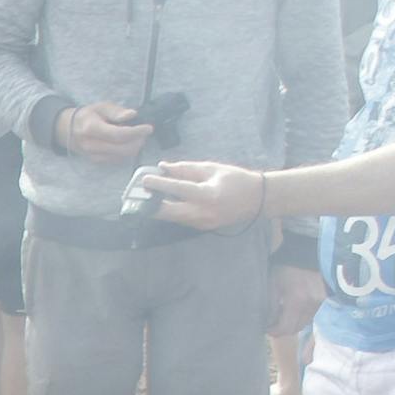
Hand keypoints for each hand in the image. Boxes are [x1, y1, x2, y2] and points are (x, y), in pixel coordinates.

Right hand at [62, 102, 151, 157]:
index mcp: (91, 128)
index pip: (118, 135)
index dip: (136, 132)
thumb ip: (117, 111)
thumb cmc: (88, 116)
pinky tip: (128, 143)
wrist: (69, 129)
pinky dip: (127, 152)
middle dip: (138, 141)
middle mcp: (91, 145)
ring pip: (122, 156)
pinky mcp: (97, 161)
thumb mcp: (101, 107)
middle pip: (122, 149)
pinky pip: (118, 160)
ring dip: (134, 147)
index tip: (148, 128)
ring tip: (137, 136)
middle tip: (144, 132)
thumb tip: (132, 115)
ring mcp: (93, 155)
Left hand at [143, 159, 261, 229]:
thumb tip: (163, 167)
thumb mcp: (212, 168)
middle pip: (169, 212)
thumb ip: (186, 169)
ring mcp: (203, 223)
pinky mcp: (203, 228)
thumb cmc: (236, 179)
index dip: (159, 184)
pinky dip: (170, 212)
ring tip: (146, 197)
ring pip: (173, 218)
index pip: (178, 189)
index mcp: (208, 195)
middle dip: (151, 205)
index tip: (144, 179)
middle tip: (138, 195)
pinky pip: (181, 220)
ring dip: (158, 209)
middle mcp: (204, 213)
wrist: (257, 199)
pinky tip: (161, 203)